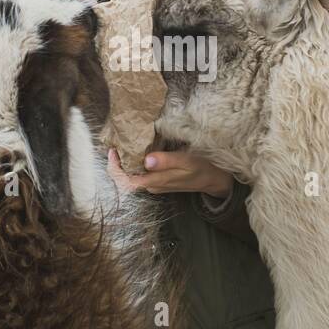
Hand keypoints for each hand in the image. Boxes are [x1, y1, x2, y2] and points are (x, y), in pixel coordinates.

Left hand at [108, 148, 233, 198]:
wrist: (215, 179)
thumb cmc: (202, 168)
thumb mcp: (187, 162)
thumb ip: (167, 162)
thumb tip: (146, 160)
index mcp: (155, 182)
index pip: (124, 181)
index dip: (114, 168)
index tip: (113, 150)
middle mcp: (151, 185)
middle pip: (125, 178)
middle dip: (117, 162)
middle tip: (116, 143)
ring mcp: (154, 183)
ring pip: (132, 174)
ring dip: (125, 161)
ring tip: (124, 143)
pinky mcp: (159, 178)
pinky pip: (140, 171)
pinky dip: (135, 160)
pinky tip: (138, 148)